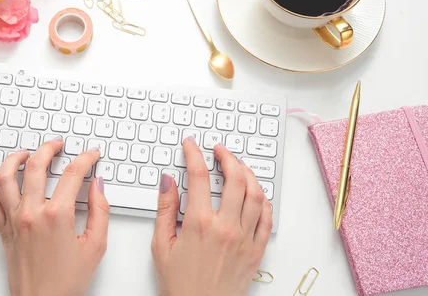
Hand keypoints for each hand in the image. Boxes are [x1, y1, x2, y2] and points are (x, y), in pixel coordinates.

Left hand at [0, 140, 108, 295]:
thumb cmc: (67, 281)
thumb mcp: (96, 245)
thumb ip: (100, 211)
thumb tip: (98, 186)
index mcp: (57, 215)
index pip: (73, 174)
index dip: (86, 158)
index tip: (91, 155)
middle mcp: (32, 213)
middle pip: (36, 166)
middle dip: (49, 148)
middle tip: (58, 144)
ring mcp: (14, 220)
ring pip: (5, 178)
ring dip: (15, 159)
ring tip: (26, 154)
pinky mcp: (3, 231)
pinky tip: (4, 181)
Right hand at [152, 137, 272, 295]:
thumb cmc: (180, 284)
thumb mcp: (161, 245)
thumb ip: (165, 209)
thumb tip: (167, 181)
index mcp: (199, 224)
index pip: (199, 176)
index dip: (194, 154)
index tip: (191, 145)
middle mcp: (226, 227)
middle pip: (235, 178)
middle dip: (227, 157)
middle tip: (219, 150)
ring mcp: (245, 238)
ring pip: (256, 195)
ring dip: (248, 174)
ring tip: (238, 166)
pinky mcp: (256, 251)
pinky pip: (267, 218)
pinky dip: (264, 200)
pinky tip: (255, 194)